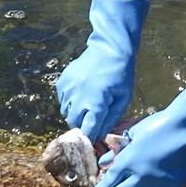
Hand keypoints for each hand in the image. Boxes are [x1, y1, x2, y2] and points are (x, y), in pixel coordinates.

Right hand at [54, 0, 150, 142]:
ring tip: (88, 102)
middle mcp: (78, 98)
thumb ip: (111, 119)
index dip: (92, 137)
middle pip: (75, 124)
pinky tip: (82, 92)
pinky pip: (62, 100)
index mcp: (96, 103)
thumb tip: (99, 135)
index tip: (95, 137)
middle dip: (84, 125)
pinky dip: (70, 101)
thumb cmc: (121, 74)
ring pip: (66, 113)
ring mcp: (68, 89)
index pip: (88, 131)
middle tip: (94, 117)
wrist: (109, 49)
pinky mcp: (62, 82)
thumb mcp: (123, 98)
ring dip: (76, 113)